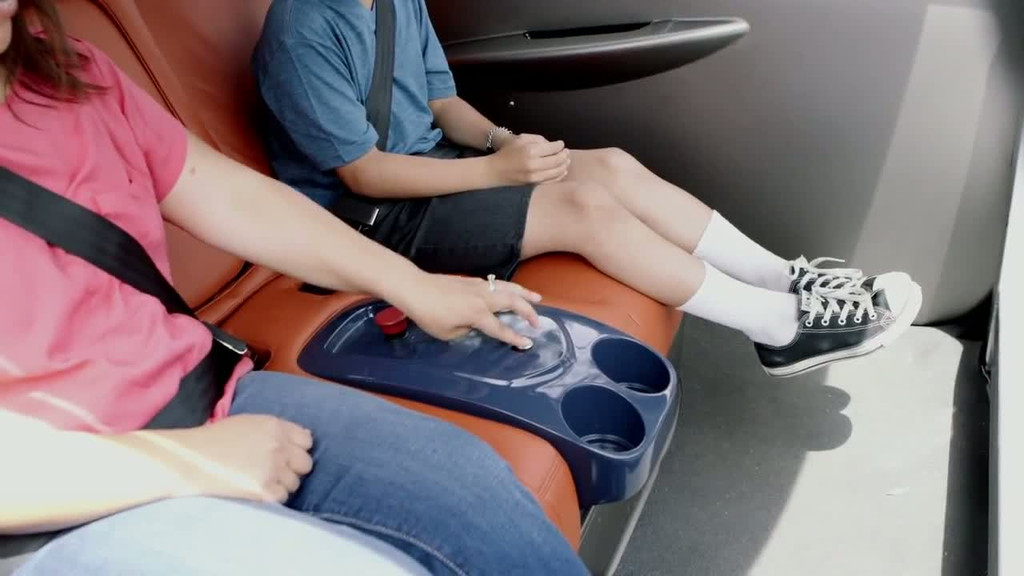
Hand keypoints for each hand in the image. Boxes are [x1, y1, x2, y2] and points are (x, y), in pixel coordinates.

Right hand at [164, 415, 313, 502]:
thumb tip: (306, 437)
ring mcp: (272, 468)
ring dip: (281, 485)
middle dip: (293, 469)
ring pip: (295, 483)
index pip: (306, 441)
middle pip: (305, 463)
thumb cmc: (214, 440)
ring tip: (258, 481)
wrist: (188, 459)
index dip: (296, 450)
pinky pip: (282, 497)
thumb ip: (276, 430)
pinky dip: (272, 498)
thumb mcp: (247, 423)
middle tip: (273, 473)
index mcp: (275, 426)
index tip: (285, 457)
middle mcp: (278, 445)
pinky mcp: (264, 489)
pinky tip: (255, 491)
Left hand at [398, 273, 542, 347]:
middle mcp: (483, 298)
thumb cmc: (429, 314)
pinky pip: (497, 283)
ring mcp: (478, 286)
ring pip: (508, 288)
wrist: (415, 288)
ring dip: (524, 293)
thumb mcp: (448, 333)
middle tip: (538, 322)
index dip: (515, 337)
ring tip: (537, 298)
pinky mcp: (472, 280)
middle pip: (513, 302)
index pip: (501, 328)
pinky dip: (509, 287)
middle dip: (528, 312)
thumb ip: (466, 330)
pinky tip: (511, 290)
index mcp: (477, 314)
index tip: (528, 343)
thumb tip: (474, 325)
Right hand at [487, 136, 570, 185]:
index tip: (561, 144)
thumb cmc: (508, 151)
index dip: (560, 145)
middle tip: (566, 152)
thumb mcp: (521, 138)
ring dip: (565, 165)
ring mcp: (534, 177)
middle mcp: (534, 165)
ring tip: (566, 161)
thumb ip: (539, 139)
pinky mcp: (534, 185)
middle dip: (565, 155)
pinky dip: (560, 175)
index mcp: (531, 151)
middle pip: (558, 160)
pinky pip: (552, 181)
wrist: (495, 170)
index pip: (553, 148)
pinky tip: (562, 171)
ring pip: (557, 172)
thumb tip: (554, 145)